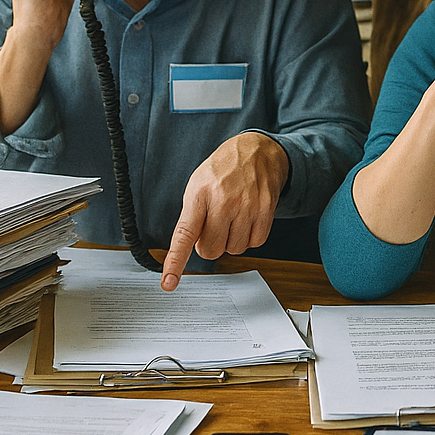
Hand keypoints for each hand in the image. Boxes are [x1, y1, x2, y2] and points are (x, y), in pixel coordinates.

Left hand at [161, 132, 289, 290]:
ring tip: (233, 218)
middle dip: (210, 244)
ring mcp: (246, 206)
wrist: (256, 151)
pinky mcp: (265, 210)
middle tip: (213, 226)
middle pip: (211, 250)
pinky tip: (247, 220)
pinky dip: (249, 237)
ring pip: (234, 249)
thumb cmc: (223, 170)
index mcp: (200, 194)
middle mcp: (224, 201)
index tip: (169, 283)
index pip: (184, 235)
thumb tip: (192, 248)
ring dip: (231, 240)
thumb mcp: (197, 185)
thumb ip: (193, 216)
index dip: (176, 262)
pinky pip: (255, 243)